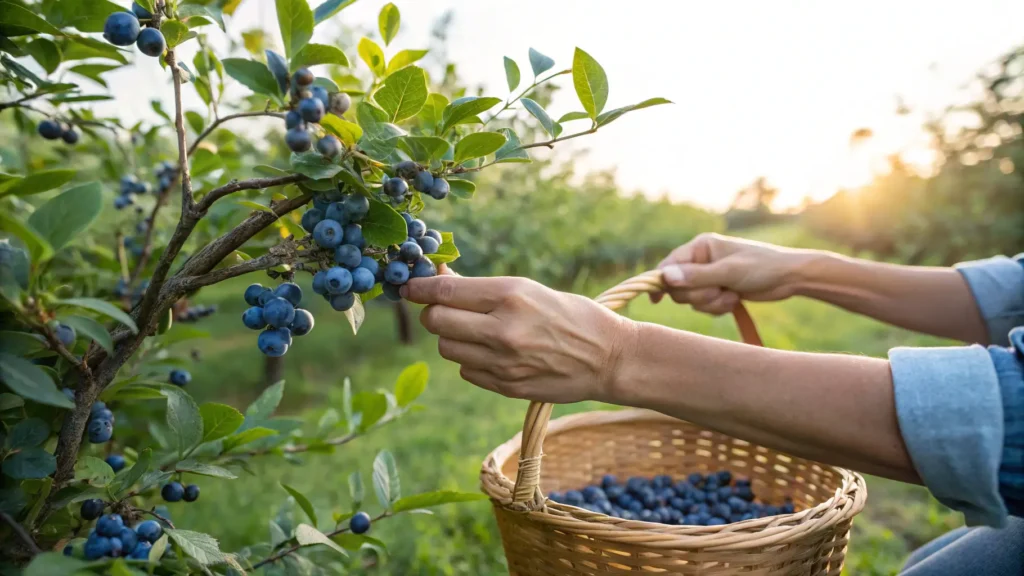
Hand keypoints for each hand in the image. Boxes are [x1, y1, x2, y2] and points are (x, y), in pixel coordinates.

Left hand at [401, 275, 634, 403]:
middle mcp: (503, 329)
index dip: (419, 287)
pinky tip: (493, 352)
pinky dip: (470, 360)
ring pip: (447, 347)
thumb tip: (438, 280)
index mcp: (511, 295)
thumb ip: (482, 290)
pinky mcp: (506, 387)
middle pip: (436, 321)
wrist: (608, 358)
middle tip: (445, 308)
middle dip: (434, 312)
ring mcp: (503, 362)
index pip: (445, 292)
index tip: (408, 285)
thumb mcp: (529, 289)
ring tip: (477, 331)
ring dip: (452, 337)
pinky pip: (466, 370)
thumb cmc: (570, 315)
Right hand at [652, 233, 819, 313]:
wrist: (789, 277)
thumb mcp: (728, 272)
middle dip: (698, 295)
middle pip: (679, 286)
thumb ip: (696, 276)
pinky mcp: (718, 289)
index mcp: (701, 247)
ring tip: (731, 297)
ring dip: (710, 303)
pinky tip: (735, 301)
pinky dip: (718, 307)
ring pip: (692, 299)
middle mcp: (701, 260)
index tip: (656, 300)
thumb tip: (665, 277)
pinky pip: (705, 305)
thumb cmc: (762, 267)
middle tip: (718, 293)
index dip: (661, 282)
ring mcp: (709, 276)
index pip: (669, 265)